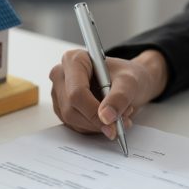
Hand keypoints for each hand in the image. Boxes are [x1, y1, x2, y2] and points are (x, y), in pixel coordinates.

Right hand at [49, 49, 168, 139]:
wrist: (125, 83)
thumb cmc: (125, 76)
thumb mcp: (129, 82)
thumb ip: (120, 97)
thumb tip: (106, 116)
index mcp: (73, 60)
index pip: (76, 92)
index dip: (93, 111)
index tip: (112, 122)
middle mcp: (61, 76)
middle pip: (71, 108)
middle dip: (98, 120)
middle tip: (121, 121)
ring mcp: (59, 94)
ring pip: (72, 120)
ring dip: (98, 125)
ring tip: (118, 116)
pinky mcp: (62, 109)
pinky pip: (75, 125)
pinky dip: (94, 127)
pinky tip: (107, 118)